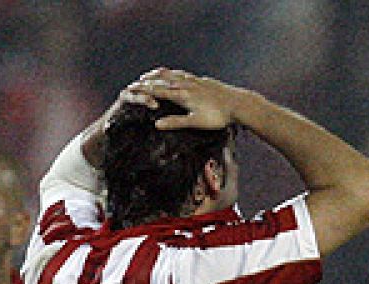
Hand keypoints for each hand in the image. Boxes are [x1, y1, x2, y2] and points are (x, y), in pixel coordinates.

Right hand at [127, 68, 241, 131]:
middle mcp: (185, 85)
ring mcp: (193, 80)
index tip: (130, 91)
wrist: (237, 103)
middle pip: (160, 80)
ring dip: (157, 75)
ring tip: (148, 76)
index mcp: (181, 95)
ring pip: (170, 74)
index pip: (156, 91)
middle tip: (134, 83)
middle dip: (146, 82)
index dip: (142, 91)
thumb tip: (156, 124)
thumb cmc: (218, 116)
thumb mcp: (195, 122)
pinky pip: (181, 74)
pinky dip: (171, 73)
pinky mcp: (201, 80)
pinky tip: (172, 75)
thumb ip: (175, 122)